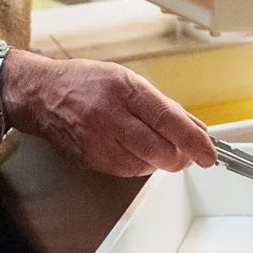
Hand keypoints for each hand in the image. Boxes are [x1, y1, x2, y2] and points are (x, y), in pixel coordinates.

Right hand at [0, 51, 215, 176]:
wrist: (42, 95)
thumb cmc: (86, 83)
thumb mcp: (129, 81)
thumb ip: (165, 107)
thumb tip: (197, 131)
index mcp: (124, 90)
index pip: (169, 121)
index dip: (194, 141)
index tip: (209, 154)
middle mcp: (110, 117)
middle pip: (159, 151)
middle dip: (178, 156)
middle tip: (183, 151)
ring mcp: (98, 141)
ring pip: (145, 166)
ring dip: (158, 160)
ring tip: (150, 142)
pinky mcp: (91, 160)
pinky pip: (127, 171)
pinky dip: (139, 164)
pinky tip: (133, 149)